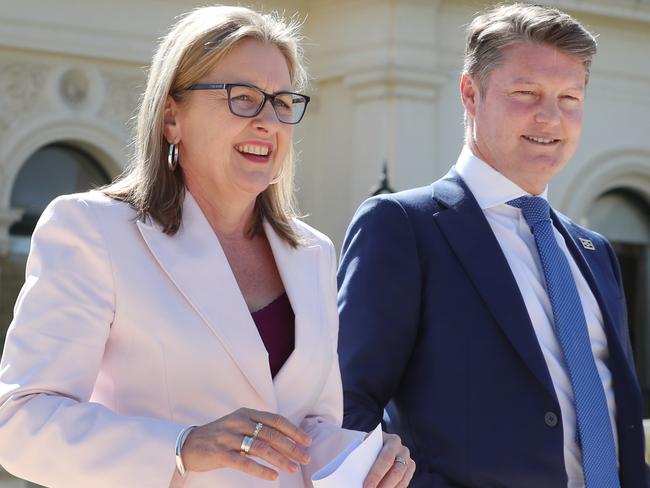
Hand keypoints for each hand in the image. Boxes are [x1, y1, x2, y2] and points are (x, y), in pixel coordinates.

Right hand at [181, 407, 311, 479]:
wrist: (189, 444)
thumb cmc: (220, 436)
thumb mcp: (239, 424)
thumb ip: (259, 427)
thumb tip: (287, 438)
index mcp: (246, 413)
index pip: (275, 420)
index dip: (293, 430)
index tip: (307, 441)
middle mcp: (239, 422)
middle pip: (271, 434)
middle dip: (291, 447)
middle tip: (305, 458)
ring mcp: (229, 437)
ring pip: (260, 448)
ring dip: (280, 459)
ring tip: (292, 468)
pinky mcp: (220, 453)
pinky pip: (244, 462)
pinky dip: (260, 470)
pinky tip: (272, 476)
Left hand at [364, 432, 414, 487]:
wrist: (376, 445)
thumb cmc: (368, 448)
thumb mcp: (365, 448)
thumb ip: (363, 459)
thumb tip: (358, 476)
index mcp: (392, 440)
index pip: (385, 459)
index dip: (376, 475)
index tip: (366, 486)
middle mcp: (403, 450)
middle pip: (396, 472)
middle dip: (383, 486)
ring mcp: (408, 461)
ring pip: (401, 480)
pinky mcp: (410, 471)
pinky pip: (403, 484)